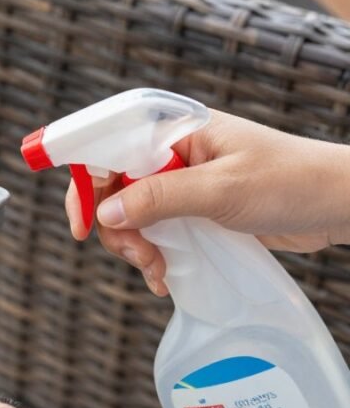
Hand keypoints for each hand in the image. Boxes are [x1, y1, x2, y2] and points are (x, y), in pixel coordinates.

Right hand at [65, 110, 349, 295]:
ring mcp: (181, 184)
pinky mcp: (193, 211)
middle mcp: (171, 154)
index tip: (82, 224)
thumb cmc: (289, 182)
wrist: (337, 205)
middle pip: (113, 189)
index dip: (86, 181)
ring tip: (159, 270)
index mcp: (173, 130)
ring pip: (130, 216)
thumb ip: (160, 198)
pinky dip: (153, 257)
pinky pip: (155, 233)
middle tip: (139, 256)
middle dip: (118, 228)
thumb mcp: (221, 189)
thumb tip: (106, 213)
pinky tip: (166, 277)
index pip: (108, 145)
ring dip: (136, 248)